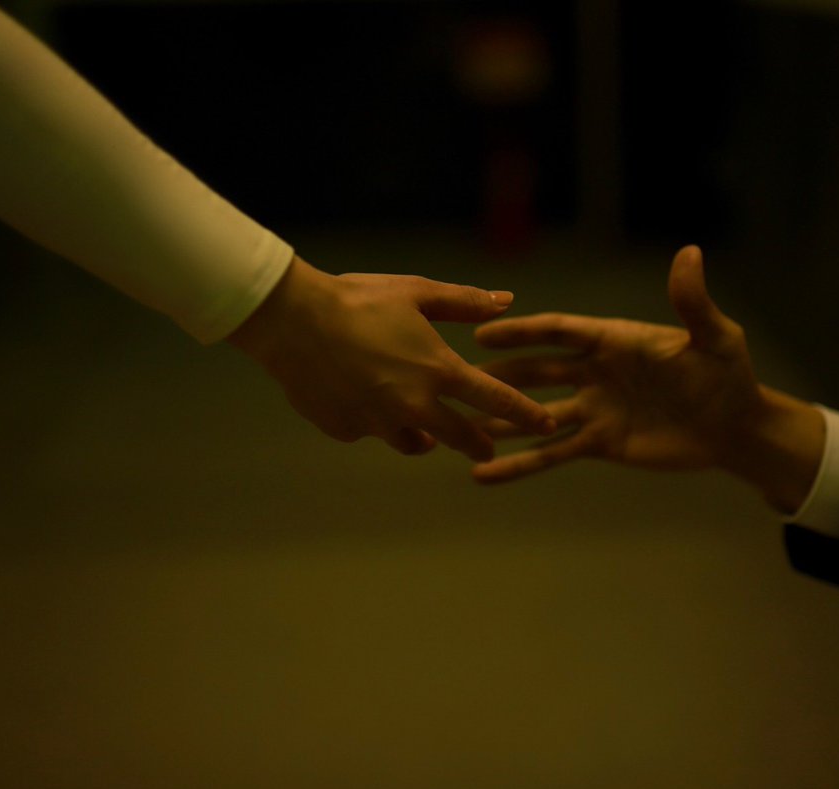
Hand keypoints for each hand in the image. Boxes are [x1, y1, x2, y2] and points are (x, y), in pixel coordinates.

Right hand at [227, 255, 555, 460]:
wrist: (293, 321)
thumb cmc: (358, 299)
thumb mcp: (416, 292)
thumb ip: (465, 302)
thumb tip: (506, 301)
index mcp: (439, 370)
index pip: (496, 400)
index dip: (526, 415)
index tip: (546, 426)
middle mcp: (415, 405)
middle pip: (462, 437)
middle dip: (479, 442)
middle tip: (486, 446)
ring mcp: (380, 423)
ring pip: (414, 442)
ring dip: (424, 434)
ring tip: (424, 427)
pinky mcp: (347, 430)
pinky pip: (370, 431)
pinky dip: (373, 420)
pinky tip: (361, 398)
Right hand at [472, 246, 823, 512]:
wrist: (735, 428)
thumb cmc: (727, 375)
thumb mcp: (714, 336)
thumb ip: (693, 301)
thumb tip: (689, 252)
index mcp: (614, 340)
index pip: (560, 332)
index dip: (523, 332)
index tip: (483, 333)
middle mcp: (595, 371)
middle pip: (538, 371)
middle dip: (501, 376)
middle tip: (458, 380)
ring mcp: (593, 408)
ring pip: (536, 414)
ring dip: (501, 419)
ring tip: (461, 427)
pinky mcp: (599, 443)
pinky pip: (552, 455)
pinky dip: (519, 465)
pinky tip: (484, 474)